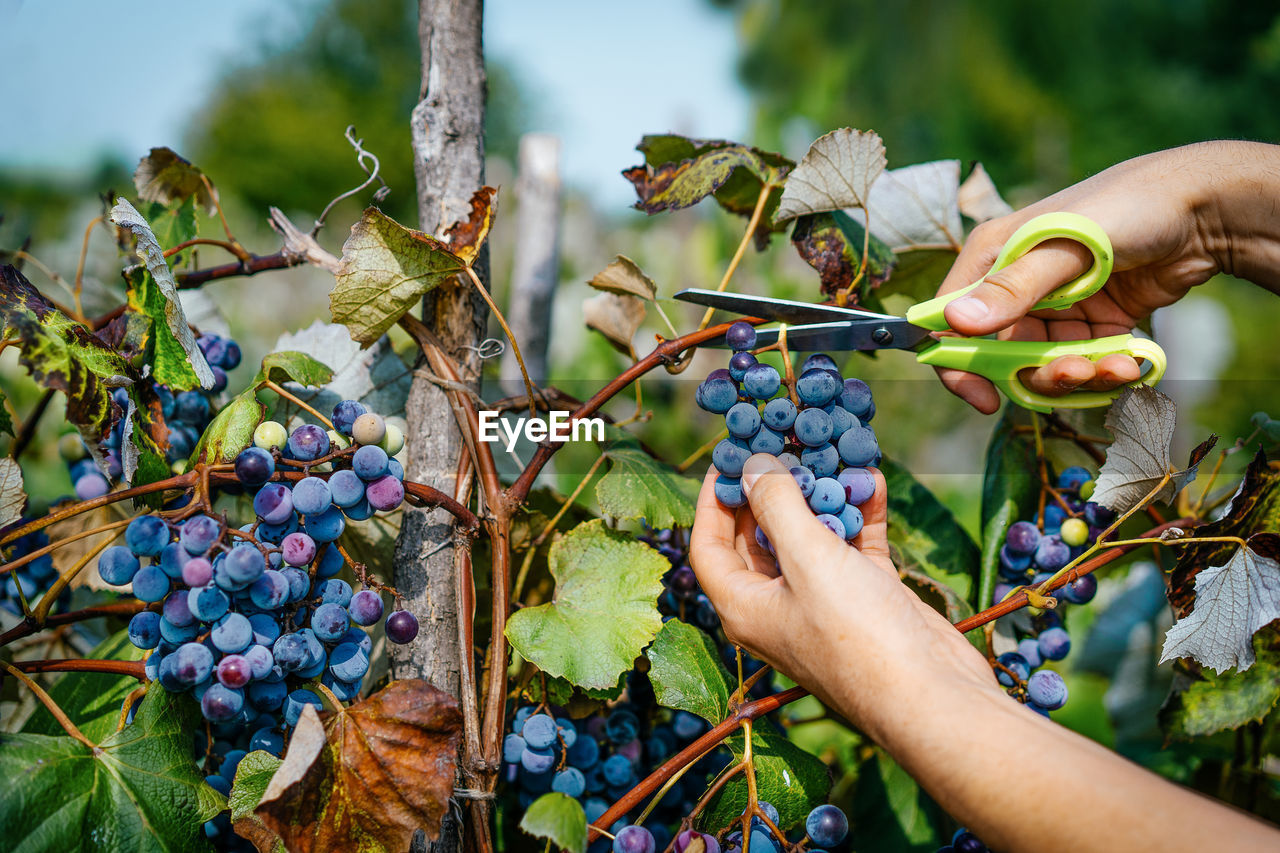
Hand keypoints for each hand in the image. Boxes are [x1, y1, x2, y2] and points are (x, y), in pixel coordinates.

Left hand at [689, 454, 992, 741]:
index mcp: (745, 608)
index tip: (729, 456)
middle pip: (759, 537)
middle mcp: (778, 606)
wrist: (934, 697)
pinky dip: (861, 514)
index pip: (707, 546)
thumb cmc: (858, 636)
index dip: (712, 499)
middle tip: (781, 442)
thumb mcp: (808, 561)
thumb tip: (755, 465)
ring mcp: (824, 602)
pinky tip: (870, 478)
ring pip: (812, 537)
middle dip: (771, 489)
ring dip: (820, 496)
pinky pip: (856, 546)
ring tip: (826, 450)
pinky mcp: (868, 598)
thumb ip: (778, 507)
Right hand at [936, 144, 1227, 412]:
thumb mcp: (1067, 245)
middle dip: (1038, 373)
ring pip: (1046, 363)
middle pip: (1004, 352)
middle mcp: (1018, 284)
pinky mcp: (1093, 321)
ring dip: (1078, 374)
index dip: (958, 363)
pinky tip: (1131, 363)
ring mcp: (1056, 304)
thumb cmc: (1127, 206)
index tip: (985, 399)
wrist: (1205, 206)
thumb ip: (1014, 287)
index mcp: (993, 256)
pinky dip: (1104, 369)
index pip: (950, 319)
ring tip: (1117, 368)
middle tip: (1076, 375)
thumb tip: (956, 321)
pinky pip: (1084, 360)